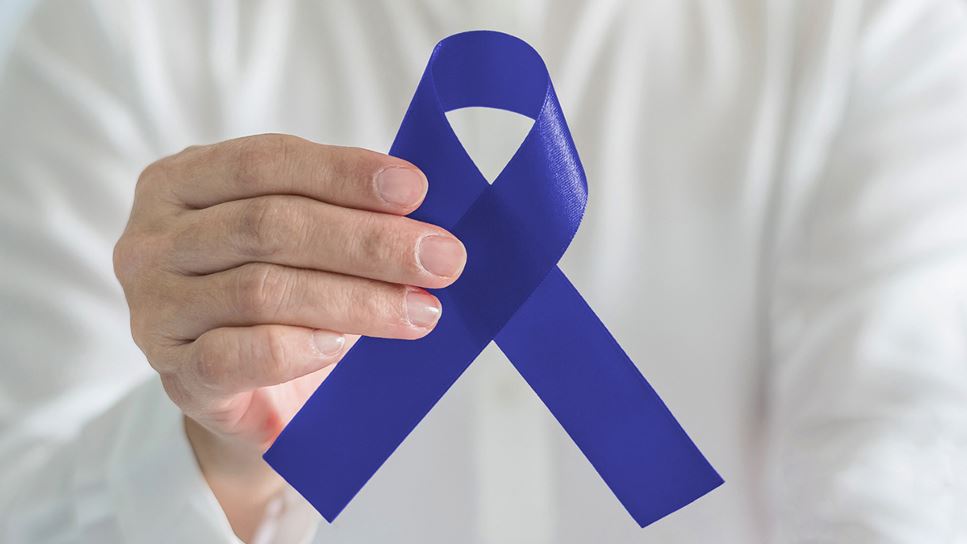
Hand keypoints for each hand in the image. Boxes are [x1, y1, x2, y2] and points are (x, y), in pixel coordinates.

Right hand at [113, 134, 464, 537]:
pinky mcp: (176, 374)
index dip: (343, 172)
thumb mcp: (299, 238)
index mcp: (180, 183)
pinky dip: (303, 347)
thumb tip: (420, 217)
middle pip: (269, 225)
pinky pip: (241, 355)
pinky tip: (346, 346)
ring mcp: (155, 310)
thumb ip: (337, 214)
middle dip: (367, 241)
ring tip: (418, 310)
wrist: (243, 389)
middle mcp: (154, 241)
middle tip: (441, 258)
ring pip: (263, 290)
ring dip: (356, 299)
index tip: (415, 189)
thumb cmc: (279, 296)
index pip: (264, 162)